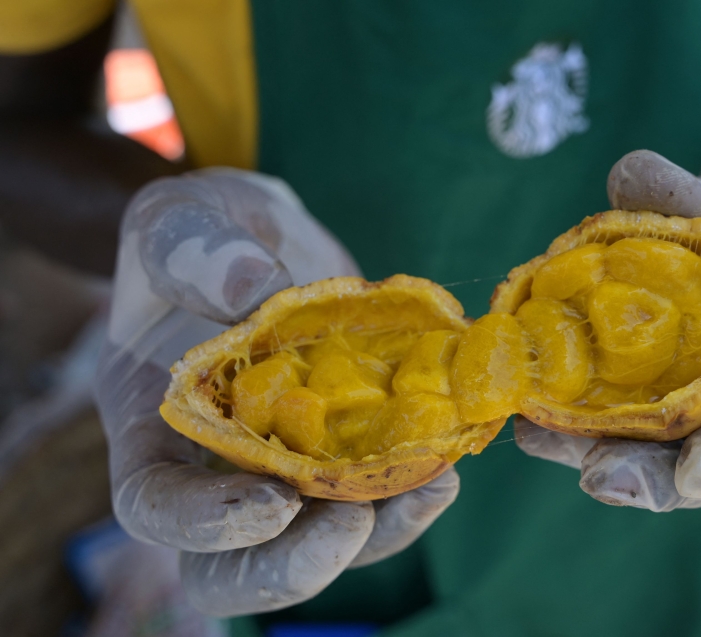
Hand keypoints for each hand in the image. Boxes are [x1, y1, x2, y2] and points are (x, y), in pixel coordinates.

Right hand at [95, 169, 458, 615]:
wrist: (260, 238)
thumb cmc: (200, 233)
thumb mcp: (179, 221)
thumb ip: (193, 250)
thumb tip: (247, 286)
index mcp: (152, 426)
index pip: (156, 505)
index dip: (206, 525)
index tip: (272, 502)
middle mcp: (217, 465)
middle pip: (236, 564)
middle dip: (295, 564)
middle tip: (351, 528)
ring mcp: (286, 463)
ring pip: (323, 538)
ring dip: (380, 532)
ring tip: (433, 486)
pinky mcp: (344, 445)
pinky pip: (375, 493)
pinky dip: (412, 488)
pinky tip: (448, 461)